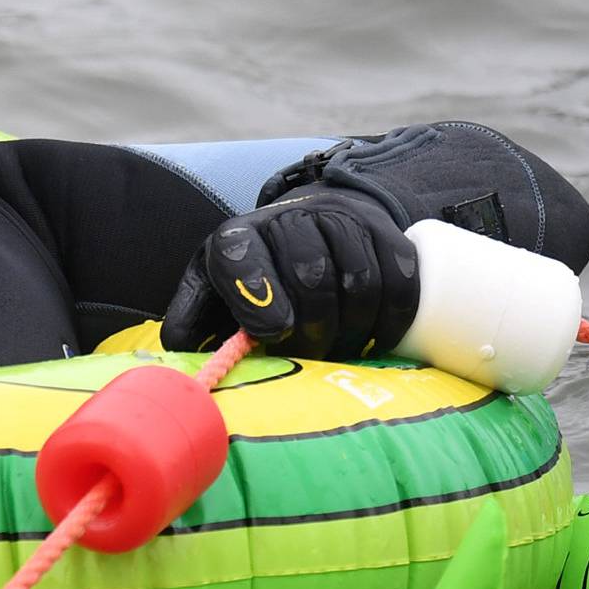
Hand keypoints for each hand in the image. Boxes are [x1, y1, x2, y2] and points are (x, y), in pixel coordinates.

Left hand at [160, 186, 421, 360]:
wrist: (312, 220)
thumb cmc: (255, 273)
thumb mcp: (212, 292)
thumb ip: (191, 326)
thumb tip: (188, 369)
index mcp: (234, 238)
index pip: (238, 257)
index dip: (255, 294)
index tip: (271, 332)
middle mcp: (287, 219)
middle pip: (309, 274)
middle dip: (312, 328)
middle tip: (311, 354)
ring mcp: (341, 220)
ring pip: (358, 280)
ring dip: (353, 328)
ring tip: (341, 349)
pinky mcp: (387, 233)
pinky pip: (400, 280)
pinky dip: (392, 318)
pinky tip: (378, 337)